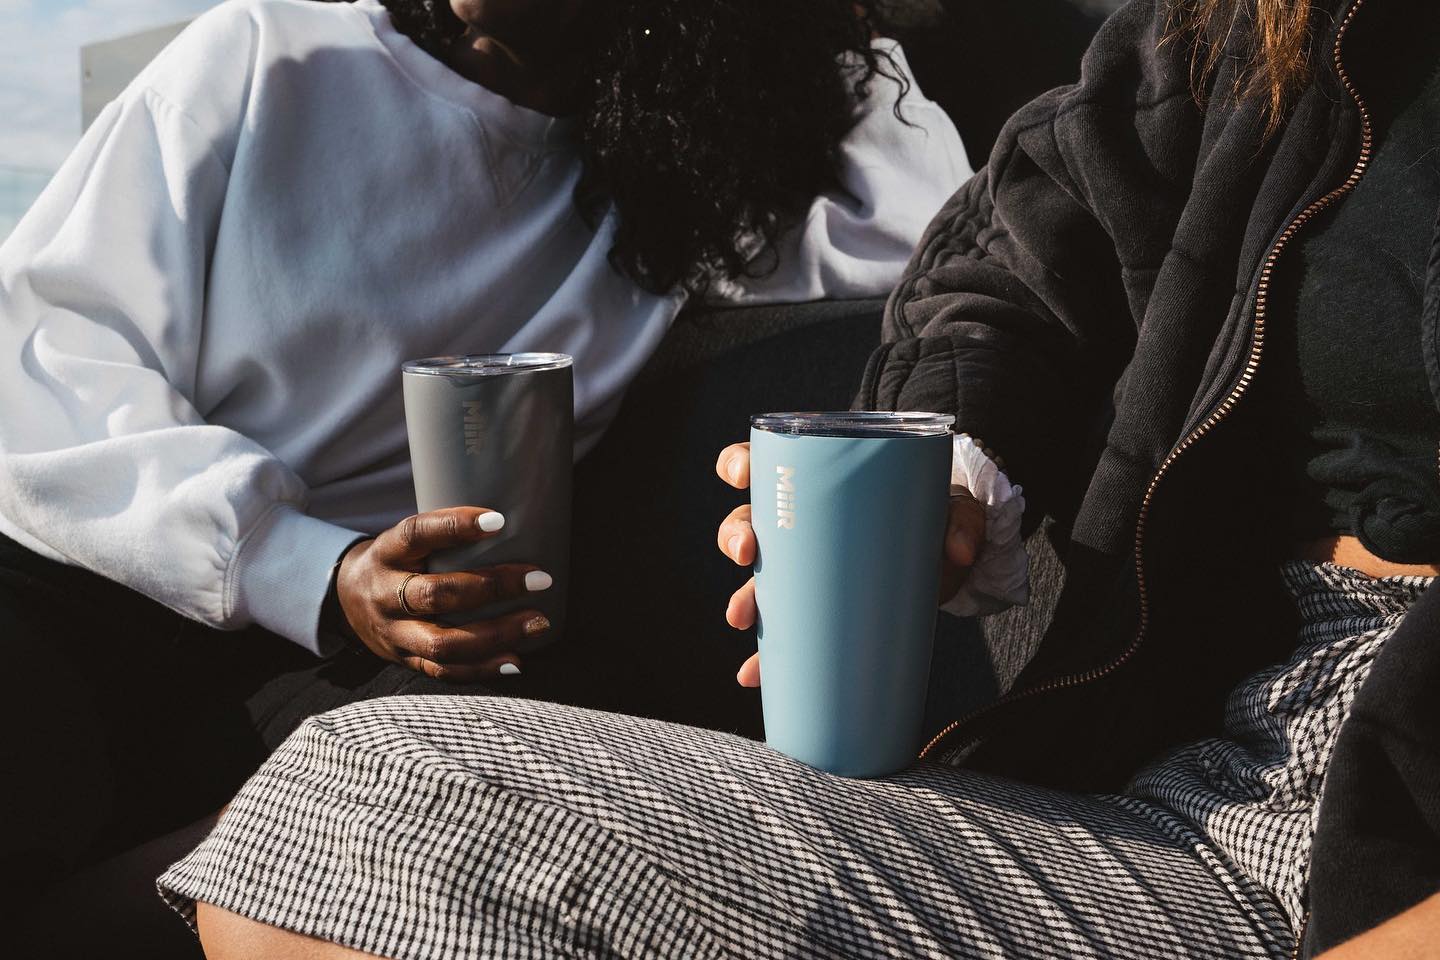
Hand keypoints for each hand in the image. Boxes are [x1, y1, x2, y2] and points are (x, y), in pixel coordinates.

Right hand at [336, 507, 551, 680]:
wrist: (345, 600)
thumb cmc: (397, 562)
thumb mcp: (406, 540)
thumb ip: (444, 534)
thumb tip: (512, 524)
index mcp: (387, 553)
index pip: (416, 534)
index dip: (454, 526)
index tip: (499, 521)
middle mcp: (386, 594)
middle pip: (437, 594)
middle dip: (493, 587)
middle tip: (540, 578)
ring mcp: (394, 633)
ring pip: (444, 642)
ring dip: (496, 634)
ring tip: (537, 621)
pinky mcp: (405, 660)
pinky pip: (444, 670)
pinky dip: (482, 669)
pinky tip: (515, 661)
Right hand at [715, 440, 985, 687]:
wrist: (952, 559)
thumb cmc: (939, 516)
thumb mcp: (954, 508)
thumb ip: (961, 520)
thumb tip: (958, 550)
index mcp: (822, 481)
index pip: (766, 462)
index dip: (740, 464)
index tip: (740, 476)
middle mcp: (804, 523)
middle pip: (749, 521)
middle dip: (735, 535)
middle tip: (746, 553)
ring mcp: (807, 569)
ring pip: (757, 577)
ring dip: (744, 598)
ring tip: (744, 617)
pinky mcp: (821, 609)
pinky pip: (783, 630)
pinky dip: (765, 655)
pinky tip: (754, 672)